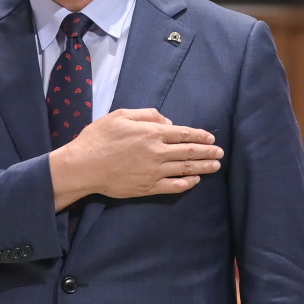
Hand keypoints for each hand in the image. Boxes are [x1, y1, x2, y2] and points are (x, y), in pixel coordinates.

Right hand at [48, 108, 223, 209]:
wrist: (84, 166)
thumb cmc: (99, 138)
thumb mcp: (121, 116)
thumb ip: (147, 115)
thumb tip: (168, 122)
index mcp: (152, 133)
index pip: (184, 133)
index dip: (200, 135)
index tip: (211, 138)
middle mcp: (157, 152)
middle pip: (189, 152)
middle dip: (208, 152)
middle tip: (220, 153)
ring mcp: (154, 172)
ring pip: (185, 169)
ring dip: (203, 167)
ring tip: (215, 166)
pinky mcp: (148, 187)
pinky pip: (173, 186)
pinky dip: (186, 184)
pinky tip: (194, 181)